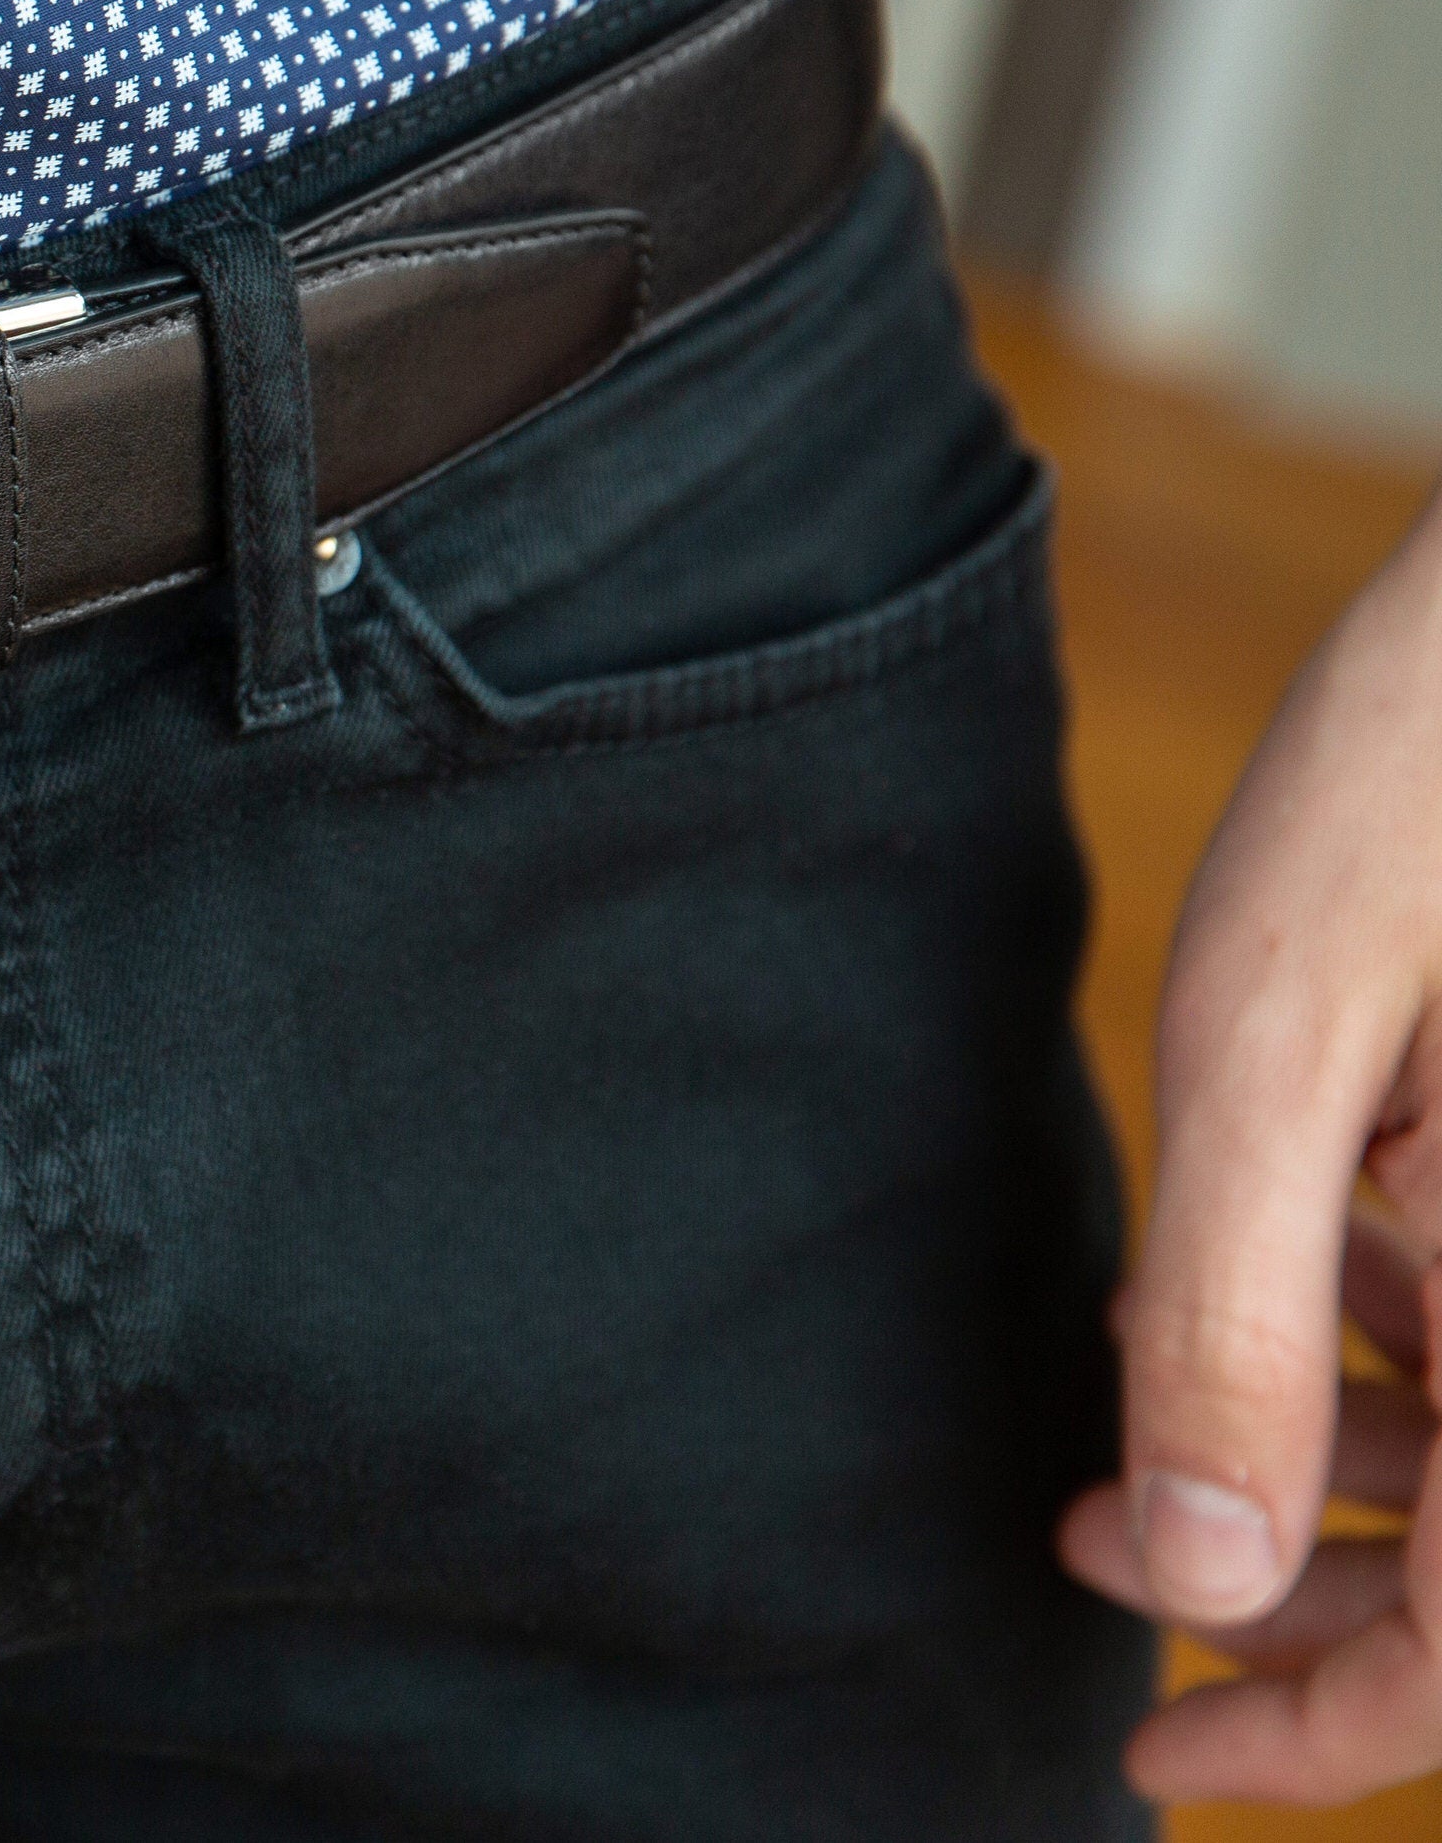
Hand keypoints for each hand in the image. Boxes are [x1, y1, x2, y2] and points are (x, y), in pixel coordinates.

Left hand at [1058, 505, 1441, 1801]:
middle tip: (1102, 1568)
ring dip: (1351, 1470)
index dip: (1322, 1734)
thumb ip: (1236, 1320)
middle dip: (1309, 1600)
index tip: (1147, 1752)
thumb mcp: (1280, 1040)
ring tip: (1133, 1425)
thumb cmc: (1431, 767)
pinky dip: (1413, 1342)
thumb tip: (1185, 1580)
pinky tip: (1296, 1267)